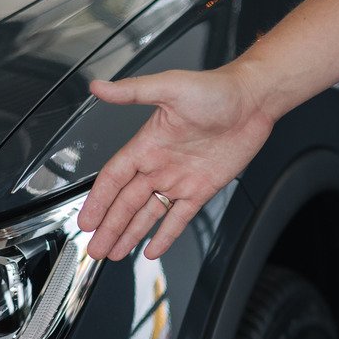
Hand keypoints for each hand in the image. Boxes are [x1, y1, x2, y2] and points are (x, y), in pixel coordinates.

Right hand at [79, 65, 274, 259]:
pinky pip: (179, 217)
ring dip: (129, 234)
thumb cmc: (215, 89)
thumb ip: (132, 91)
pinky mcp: (201, 189)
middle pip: (126, 203)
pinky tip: (152, 248)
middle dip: (108, 227)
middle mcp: (159, 165)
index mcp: (147, 144)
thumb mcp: (170, 87)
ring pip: (147, 214)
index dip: (98, 201)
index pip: (114, 178)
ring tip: (112, 252)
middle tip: (94, 247)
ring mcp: (179, 179)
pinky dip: (165, 234)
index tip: (85, 220)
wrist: (252, 100)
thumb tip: (99, 87)